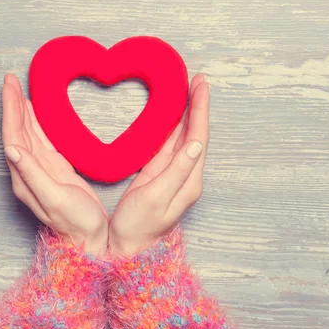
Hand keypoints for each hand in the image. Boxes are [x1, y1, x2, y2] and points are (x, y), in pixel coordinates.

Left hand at [2, 74, 108, 256]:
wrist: (88, 240)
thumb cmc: (75, 222)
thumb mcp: (54, 198)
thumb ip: (33, 174)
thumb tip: (12, 148)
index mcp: (24, 177)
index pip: (13, 136)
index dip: (11, 110)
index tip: (10, 87)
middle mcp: (27, 171)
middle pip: (17, 131)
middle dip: (13, 104)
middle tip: (12, 79)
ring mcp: (40, 170)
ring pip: (27, 134)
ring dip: (22, 111)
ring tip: (20, 89)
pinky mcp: (53, 170)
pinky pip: (41, 140)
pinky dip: (37, 123)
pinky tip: (37, 114)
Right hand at [109, 74, 209, 255]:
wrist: (129, 248)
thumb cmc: (138, 226)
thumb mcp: (155, 198)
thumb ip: (176, 171)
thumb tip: (194, 143)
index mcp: (189, 180)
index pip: (198, 137)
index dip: (200, 109)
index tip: (200, 84)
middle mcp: (187, 175)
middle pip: (195, 133)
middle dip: (197, 105)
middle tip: (196, 79)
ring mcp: (175, 175)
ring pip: (185, 137)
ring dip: (188, 113)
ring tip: (187, 90)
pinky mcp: (161, 176)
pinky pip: (172, 145)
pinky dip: (174, 126)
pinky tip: (172, 116)